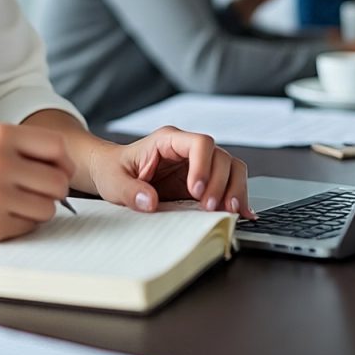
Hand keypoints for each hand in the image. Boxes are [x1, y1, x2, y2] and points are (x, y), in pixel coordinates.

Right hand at [0, 123, 74, 242]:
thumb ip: (24, 147)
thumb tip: (66, 167)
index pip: (56, 147)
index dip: (62, 161)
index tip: (57, 169)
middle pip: (58, 181)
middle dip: (53, 189)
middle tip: (35, 190)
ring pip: (48, 208)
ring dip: (38, 208)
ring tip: (14, 202)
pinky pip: (29, 227)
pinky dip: (20, 223)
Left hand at [86, 126, 254, 218]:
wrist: (112, 171)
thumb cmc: (113, 170)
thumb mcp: (113, 181)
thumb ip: (129, 190)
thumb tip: (150, 201)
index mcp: (168, 141)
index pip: (199, 143)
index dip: (203, 166)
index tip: (196, 190)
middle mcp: (187, 149)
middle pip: (221, 156)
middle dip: (222, 183)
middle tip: (211, 208)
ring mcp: (199, 164)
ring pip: (232, 168)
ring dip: (235, 190)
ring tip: (228, 213)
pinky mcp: (204, 181)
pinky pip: (230, 183)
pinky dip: (238, 197)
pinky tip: (242, 214)